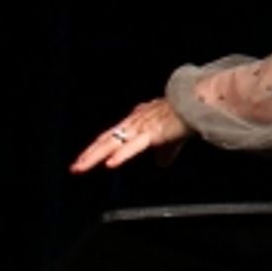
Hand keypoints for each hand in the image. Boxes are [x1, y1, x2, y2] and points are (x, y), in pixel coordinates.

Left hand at [71, 98, 189, 172]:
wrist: (197, 102)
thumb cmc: (186, 115)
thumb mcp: (171, 138)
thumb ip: (165, 151)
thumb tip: (162, 163)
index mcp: (137, 121)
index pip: (111, 137)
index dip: (97, 148)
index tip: (85, 159)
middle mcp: (134, 123)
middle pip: (106, 140)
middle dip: (88, 155)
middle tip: (74, 167)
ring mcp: (141, 128)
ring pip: (112, 144)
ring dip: (95, 156)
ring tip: (81, 167)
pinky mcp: (152, 133)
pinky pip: (133, 146)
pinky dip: (121, 155)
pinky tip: (110, 164)